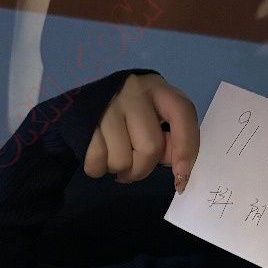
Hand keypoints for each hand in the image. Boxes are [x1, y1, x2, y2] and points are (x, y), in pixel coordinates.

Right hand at [84, 72, 198, 191]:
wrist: (80, 106)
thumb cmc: (127, 119)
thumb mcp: (152, 123)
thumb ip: (169, 142)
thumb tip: (181, 170)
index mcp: (157, 89)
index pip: (182, 112)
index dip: (186, 148)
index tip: (182, 177)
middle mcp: (133, 91)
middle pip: (150, 147)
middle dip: (143, 168)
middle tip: (134, 168)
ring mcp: (107, 105)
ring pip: (123, 160)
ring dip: (120, 171)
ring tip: (114, 159)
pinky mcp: (83, 121)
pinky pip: (97, 161)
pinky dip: (98, 169)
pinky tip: (99, 157)